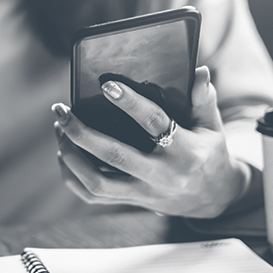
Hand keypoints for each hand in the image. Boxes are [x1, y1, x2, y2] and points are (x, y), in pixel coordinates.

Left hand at [53, 66, 249, 217]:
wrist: (212, 198)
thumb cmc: (209, 153)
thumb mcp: (213, 126)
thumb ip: (204, 98)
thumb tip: (198, 71)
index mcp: (185, 152)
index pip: (154, 123)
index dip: (130, 103)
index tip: (106, 85)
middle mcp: (161, 175)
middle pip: (114, 155)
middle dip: (82, 132)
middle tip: (62, 110)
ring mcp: (143, 192)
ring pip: (97, 182)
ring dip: (71, 156)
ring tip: (60, 129)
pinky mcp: (130, 201)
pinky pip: (92, 196)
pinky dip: (72, 176)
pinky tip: (64, 153)